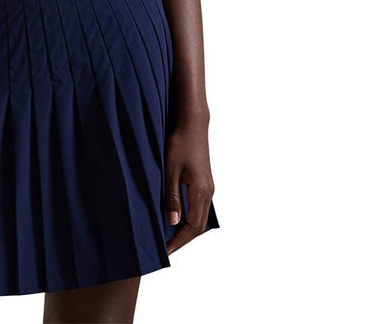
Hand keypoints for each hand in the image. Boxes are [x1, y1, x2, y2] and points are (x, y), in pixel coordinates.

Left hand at [164, 120, 215, 255]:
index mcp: (201, 191)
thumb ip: (172, 196)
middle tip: (165, 248)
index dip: (179, 241)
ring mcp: (207, 186)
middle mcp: (208, 192)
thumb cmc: (179, 142)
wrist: (192, 123)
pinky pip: (198, 206)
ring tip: (168, 236)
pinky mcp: (203, 180)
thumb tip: (173, 222)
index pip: (193, 227)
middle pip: (198, 226)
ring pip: (199, 216)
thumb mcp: (170, 169)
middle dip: (182, 239)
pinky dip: (188, 216)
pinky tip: (176, 216)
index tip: (166, 251)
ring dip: (186, 228)